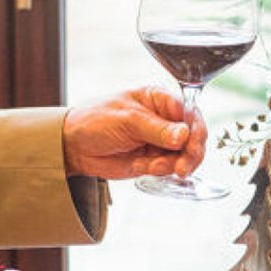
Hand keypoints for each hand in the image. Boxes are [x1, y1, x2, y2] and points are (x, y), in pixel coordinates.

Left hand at [63, 86, 205, 179]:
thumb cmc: (94, 121)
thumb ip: (156, 129)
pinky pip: (169, 167)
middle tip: (183, 167)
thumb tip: (184, 135)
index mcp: (159, 99)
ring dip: (175, 164)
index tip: (192, 143)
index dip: (196, 128)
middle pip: (193, 136)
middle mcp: (164, 119)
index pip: (189, 111)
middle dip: (191, 153)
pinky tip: (144, 167)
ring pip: (185, 155)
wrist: (74, 147)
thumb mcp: (126, 120)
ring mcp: (160, 141)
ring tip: (154, 167)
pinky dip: (161, 170)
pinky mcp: (154, 160)